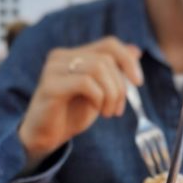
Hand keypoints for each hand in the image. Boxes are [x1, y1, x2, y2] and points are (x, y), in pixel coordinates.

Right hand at [18, 37, 142, 162]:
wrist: (45, 137)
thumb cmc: (71, 115)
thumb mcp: (100, 92)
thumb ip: (114, 72)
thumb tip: (135, 51)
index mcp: (75, 54)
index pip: (109, 44)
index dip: (128, 61)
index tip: (138, 82)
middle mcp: (62, 56)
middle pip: (107, 59)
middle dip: (120, 87)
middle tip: (117, 110)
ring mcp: (54, 69)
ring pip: (98, 68)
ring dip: (111, 94)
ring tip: (107, 112)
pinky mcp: (50, 85)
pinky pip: (86, 83)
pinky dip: (99, 98)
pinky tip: (96, 110)